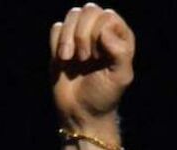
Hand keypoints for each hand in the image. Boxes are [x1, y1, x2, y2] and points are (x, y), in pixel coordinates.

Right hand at [50, 4, 134, 131]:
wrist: (81, 112)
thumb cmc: (104, 95)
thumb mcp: (120, 77)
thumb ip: (120, 52)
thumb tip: (105, 31)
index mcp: (119, 37)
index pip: (107, 16)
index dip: (99, 33)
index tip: (98, 57)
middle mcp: (101, 32)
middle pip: (88, 10)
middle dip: (82, 34)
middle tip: (85, 58)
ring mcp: (80, 36)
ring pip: (72, 15)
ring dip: (68, 38)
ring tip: (71, 59)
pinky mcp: (62, 44)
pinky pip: (56, 28)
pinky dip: (56, 43)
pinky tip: (63, 60)